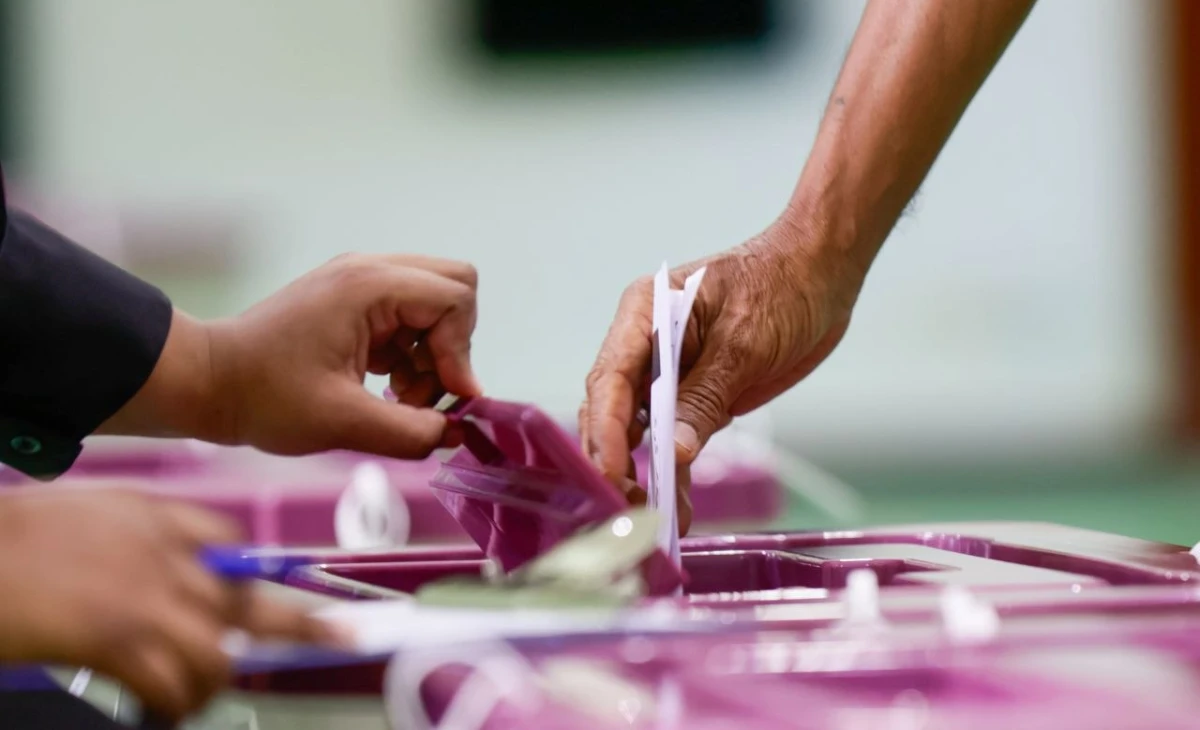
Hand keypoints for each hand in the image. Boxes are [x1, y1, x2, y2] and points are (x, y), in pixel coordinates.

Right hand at [0, 489, 345, 719]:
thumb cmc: (16, 538)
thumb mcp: (90, 513)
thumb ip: (138, 537)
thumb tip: (166, 570)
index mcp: (156, 518)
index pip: (230, 541)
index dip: (255, 572)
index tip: (274, 591)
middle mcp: (166, 556)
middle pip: (250, 599)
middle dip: (303, 625)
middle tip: (344, 639)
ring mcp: (149, 599)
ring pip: (219, 652)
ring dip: (211, 684)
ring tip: (188, 700)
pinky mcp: (122, 640)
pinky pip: (173, 685)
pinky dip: (173, 707)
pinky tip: (162, 713)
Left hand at [102, 253, 481, 459]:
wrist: (207, 383)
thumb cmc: (265, 397)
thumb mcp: (343, 423)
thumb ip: (410, 432)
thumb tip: (456, 435)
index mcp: (368, 286)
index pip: (454, 299)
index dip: (461, 353)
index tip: (447, 401)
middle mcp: (370, 271)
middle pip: (454, 286)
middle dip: (452, 344)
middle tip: (427, 390)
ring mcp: (360, 282)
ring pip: (434, 304)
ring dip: (432, 354)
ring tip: (400, 397)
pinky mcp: (352, 302)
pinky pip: (408, 318)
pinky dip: (412, 353)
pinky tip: (385, 387)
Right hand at [581, 220, 863, 533]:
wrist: (822, 274)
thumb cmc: (782, 286)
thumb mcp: (744, 343)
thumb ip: (704, 396)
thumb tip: (674, 450)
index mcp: (644, 313)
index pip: (611, 377)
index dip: (605, 429)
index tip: (610, 471)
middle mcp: (645, 345)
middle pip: (613, 410)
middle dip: (615, 459)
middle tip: (628, 506)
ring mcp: (667, 373)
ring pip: (640, 432)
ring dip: (646, 474)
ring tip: (657, 518)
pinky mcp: (693, 396)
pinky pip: (674, 438)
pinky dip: (675, 472)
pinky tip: (679, 506)